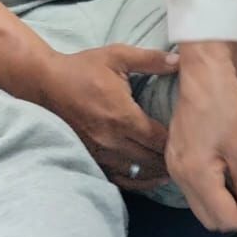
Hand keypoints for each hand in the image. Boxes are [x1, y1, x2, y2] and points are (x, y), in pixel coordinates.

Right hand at [37, 45, 177, 191]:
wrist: (46, 83)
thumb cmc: (83, 68)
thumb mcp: (117, 56)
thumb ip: (151, 59)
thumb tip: (180, 60)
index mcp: (123, 116)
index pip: (159, 139)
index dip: (176, 141)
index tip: (191, 138)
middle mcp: (112, 139)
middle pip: (150, 160)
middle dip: (169, 159)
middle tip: (188, 157)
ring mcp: (99, 152)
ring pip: (136, 173)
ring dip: (155, 173)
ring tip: (173, 170)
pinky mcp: (90, 157)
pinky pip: (117, 178)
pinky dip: (135, 180)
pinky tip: (147, 178)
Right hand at [168, 42, 236, 230]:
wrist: (203, 73)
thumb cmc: (223, 103)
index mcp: (194, 174)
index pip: (222, 215)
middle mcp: (179, 175)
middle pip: (208, 216)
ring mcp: (176, 165)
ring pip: (202, 204)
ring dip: (226, 206)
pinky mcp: (178, 155)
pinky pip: (197, 187)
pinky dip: (216, 191)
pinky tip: (234, 180)